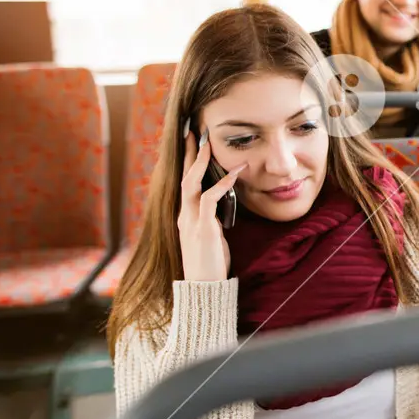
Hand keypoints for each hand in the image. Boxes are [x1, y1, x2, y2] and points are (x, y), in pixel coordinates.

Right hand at [177, 125, 244, 281]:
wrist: (203, 288)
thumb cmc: (211, 263)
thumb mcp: (211, 235)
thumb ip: (213, 217)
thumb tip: (225, 201)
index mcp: (185, 215)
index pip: (185, 181)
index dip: (188, 160)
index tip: (193, 139)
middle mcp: (183, 215)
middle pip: (183, 176)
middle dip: (188, 152)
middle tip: (194, 129)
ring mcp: (190, 222)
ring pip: (191, 183)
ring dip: (200, 162)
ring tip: (208, 143)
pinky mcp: (202, 230)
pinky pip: (210, 200)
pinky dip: (222, 184)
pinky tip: (234, 173)